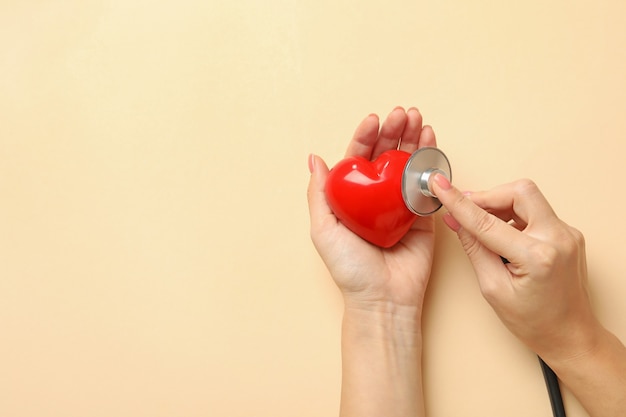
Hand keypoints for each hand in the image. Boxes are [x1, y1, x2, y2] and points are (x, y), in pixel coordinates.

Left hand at [307, 107, 436, 314]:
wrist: (383, 298)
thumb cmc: (350, 268)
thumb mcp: (323, 230)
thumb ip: (319, 194)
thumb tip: (314, 158)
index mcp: (352, 198)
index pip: (359, 158)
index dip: (365, 137)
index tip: (373, 120)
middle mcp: (377, 197)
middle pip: (386, 155)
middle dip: (394, 131)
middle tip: (403, 113)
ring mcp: (401, 204)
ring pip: (407, 163)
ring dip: (413, 138)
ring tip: (418, 117)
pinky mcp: (423, 215)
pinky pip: (427, 183)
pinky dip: (431, 160)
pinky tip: (431, 140)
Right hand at [431, 175, 599, 359]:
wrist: (570, 335)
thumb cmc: (535, 321)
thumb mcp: (493, 289)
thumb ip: (474, 248)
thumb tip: (456, 220)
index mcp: (538, 256)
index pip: (487, 221)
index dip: (458, 202)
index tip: (440, 186)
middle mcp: (559, 238)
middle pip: (519, 191)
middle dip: (488, 196)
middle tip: (467, 210)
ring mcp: (568, 233)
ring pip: (528, 197)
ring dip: (501, 206)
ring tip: (485, 230)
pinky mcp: (568, 233)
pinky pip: (536, 211)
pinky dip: (514, 216)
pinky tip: (504, 236)